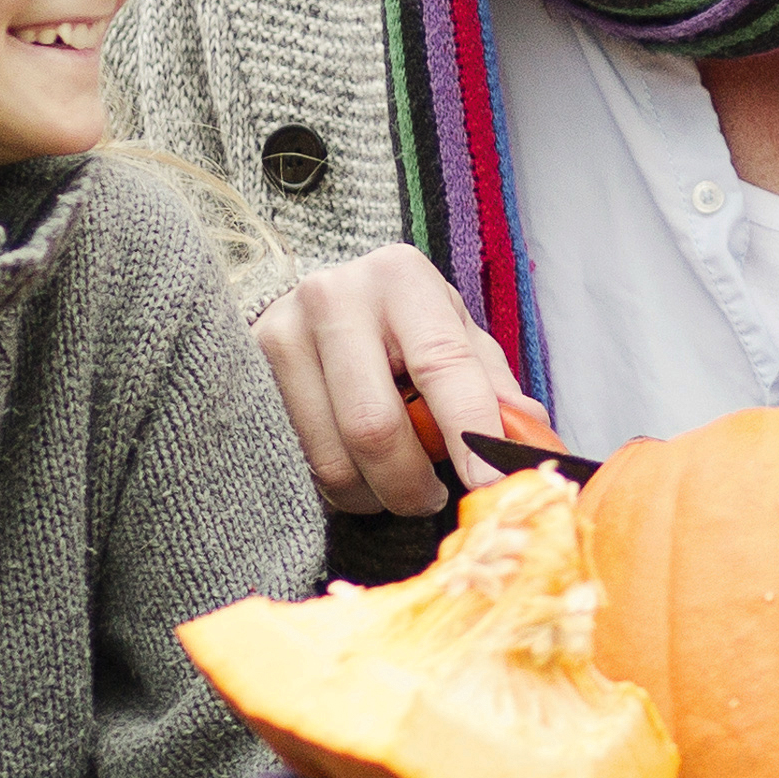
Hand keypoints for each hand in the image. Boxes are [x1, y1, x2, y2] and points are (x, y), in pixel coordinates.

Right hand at [250, 243, 552, 515]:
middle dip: (411, 484)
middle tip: (431, 498)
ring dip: (372, 495)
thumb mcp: (451, 333)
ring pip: (332, 458)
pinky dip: (334, 486)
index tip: (491, 485)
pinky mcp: (248, 373)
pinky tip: (353, 470)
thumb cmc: (397, 323)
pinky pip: (296, 463)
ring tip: (392, 484)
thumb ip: (491, 383)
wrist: (310, 299)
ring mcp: (281, 334)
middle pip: (375, 427)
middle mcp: (334, 297)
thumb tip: (531, 437)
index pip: (443, 366)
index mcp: (402, 279)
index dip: (470, 433)